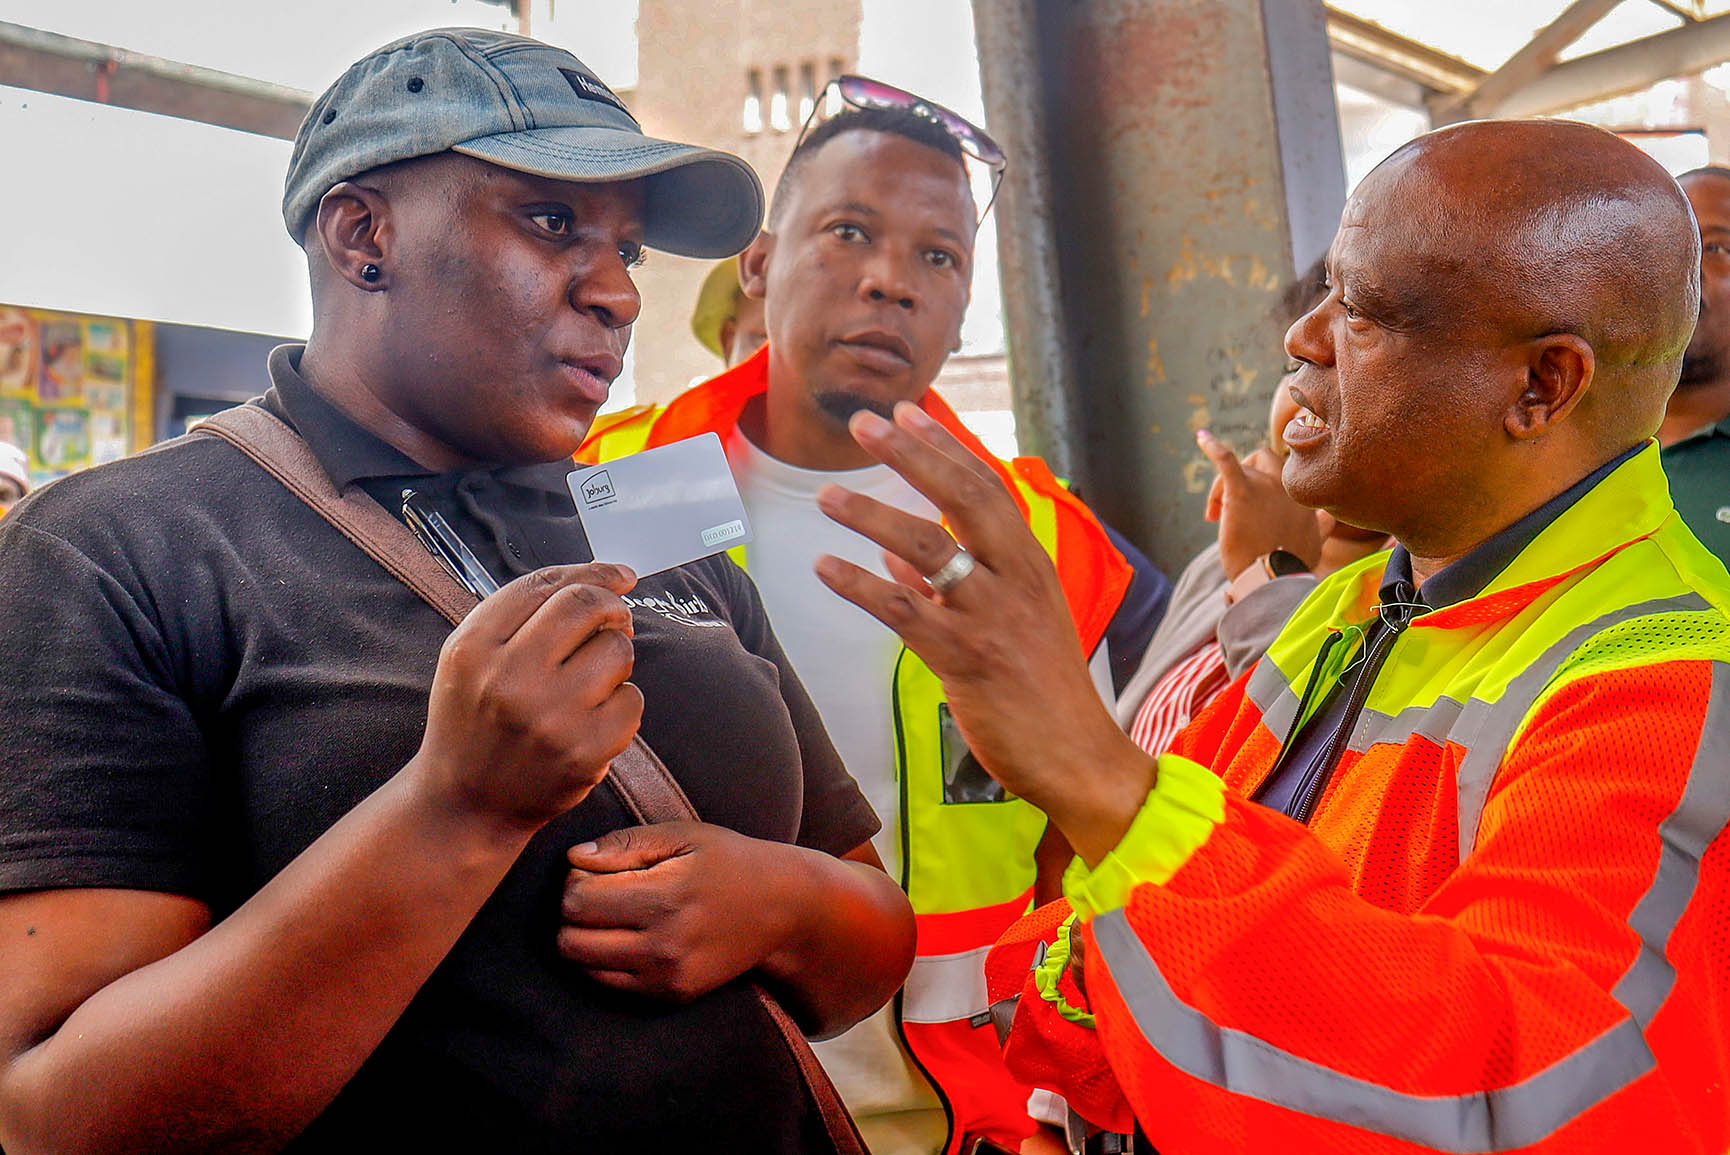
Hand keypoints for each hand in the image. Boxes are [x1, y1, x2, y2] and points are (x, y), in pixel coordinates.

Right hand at [410, 563, 642, 831]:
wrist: (465, 804)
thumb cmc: (476, 718)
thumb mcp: (472, 657)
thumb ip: (526, 610)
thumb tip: (612, 577)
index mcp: (474, 647)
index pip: (547, 585)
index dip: (594, 572)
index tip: (621, 576)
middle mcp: (509, 678)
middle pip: (587, 606)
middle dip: (612, 608)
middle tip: (616, 622)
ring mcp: (549, 718)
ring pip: (618, 651)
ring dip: (616, 658)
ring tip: (592, 680)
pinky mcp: (583, 753)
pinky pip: (632, 700)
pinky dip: (622, 703)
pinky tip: (595, 718)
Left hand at [558, 822, 800, 1001]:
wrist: (782, 909)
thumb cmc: (728, 861)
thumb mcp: (683, 835)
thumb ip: (625, 844)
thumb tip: (574, 858)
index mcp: (666, 897)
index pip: (577, 899)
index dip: (575, 878)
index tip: (596, 868)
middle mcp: (664, 945)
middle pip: (570, 939)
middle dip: (572, 912)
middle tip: (600, 891)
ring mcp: (667, 977)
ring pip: (582, 965)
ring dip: (584, 937)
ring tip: (613, 914)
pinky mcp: (671, 995)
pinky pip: (607, 982)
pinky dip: (604, 959)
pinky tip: (630, 935)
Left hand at [813, 404, 1153, 865]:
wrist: (1081, 758)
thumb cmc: (1044, 692)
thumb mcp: (1013, 626)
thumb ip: (952, 589)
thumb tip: (895, 563)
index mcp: (1031, 564)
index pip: (987, 486)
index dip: (945, 446)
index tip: (906, 412)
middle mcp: (1017, 579)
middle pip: (962, 497)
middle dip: (911, 455)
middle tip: (866, 423)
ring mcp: (993, 617)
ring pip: (929, 547)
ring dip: (873, 516)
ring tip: (827, 495)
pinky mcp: (968, 659)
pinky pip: (905, 611)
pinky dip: (861, 586)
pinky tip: (826, 568)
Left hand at [1199, 431, 1323, 580]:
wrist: (1273, 579)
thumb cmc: (1288, 566)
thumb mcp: (1314, 543)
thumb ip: (1322, 527)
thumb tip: (1330, 518)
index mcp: (1302, 496)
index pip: (1285, 472)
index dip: (1266, 488)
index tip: (1256, 513)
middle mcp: (1287, 486)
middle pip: (1265, 460)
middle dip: (1246, 476)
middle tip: (1228, 507)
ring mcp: (1266, 486)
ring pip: (1244, 466)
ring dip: (1225, 485)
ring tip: (1215, 513)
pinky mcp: (1241, 492)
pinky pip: (1227, 459)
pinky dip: (1212, 447)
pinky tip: (1201, 438)